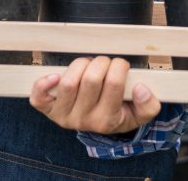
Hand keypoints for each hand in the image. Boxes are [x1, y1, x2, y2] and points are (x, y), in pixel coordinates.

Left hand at [29, 56, 160, 135]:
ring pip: (69, 82)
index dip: (119, 66)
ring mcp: (63, 116)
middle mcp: (84, 121)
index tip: (121, 65)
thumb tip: (140, 88)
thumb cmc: (120, 112)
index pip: (113, 83)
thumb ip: (149, 104)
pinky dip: (43, 83)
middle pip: (91, 79)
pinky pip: (38, 98)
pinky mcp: (48, 109)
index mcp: (107, 121)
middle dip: (101, 62)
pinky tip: (54, 75)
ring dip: (81, 64)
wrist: (99, 125)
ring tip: (89, 65)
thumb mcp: (140, 113)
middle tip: (105, 64)